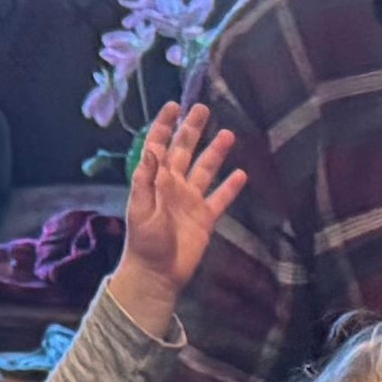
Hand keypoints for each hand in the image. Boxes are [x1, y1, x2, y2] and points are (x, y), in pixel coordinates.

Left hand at [111, 101, 248, 316]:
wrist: (157, 275)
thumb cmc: (144, 243)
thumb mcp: (141, 209)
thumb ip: (148, 180)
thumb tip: (153, 149)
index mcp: (155, 181)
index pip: (159, 146)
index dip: (165, 126)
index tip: (174, 106)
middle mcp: (174, 186)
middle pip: (185, 151)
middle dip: (193, 129)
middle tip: (202, 108)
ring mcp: (191, 201)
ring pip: (206, 170)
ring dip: (215, 152)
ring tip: (228, 133)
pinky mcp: (205, 218)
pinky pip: (220, 199)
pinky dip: (230, 187)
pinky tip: (241, 174)